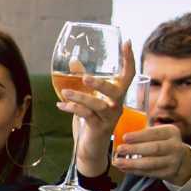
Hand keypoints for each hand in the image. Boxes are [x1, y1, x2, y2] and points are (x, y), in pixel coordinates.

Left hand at [58, 39, 134, 178]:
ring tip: (65, 92)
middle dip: (101, 84)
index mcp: (117, 95)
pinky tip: (61, 105)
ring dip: (81, 98)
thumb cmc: (91, 119)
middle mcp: (117, 105)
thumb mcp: (87, 97)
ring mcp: (109, 118)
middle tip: (85, 78)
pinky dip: (73, 109)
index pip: (128, 75)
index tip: (128, 43)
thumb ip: (81, 80)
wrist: (91, 148)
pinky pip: (87, 116)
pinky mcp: (99, 128)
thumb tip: (73, 61)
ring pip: (99, 105)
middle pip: (116, 91)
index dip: (129, 59)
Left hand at [113, 122, 190, 183]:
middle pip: (154, 148)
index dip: (139, 136)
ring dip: (132, 163)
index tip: (125, 137)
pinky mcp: (169, 172)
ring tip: (118, 162)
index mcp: (171, 132)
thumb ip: (143, 133)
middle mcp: (175, 146)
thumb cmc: (160, 142)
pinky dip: (135, 171)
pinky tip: (124, 168)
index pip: (155, 133)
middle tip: (120, 149)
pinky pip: (150, 172)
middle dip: (135, 149)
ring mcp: (174, 160)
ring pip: (151, 163)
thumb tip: (119, 137)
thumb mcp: (157, 133)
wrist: (179, 158)